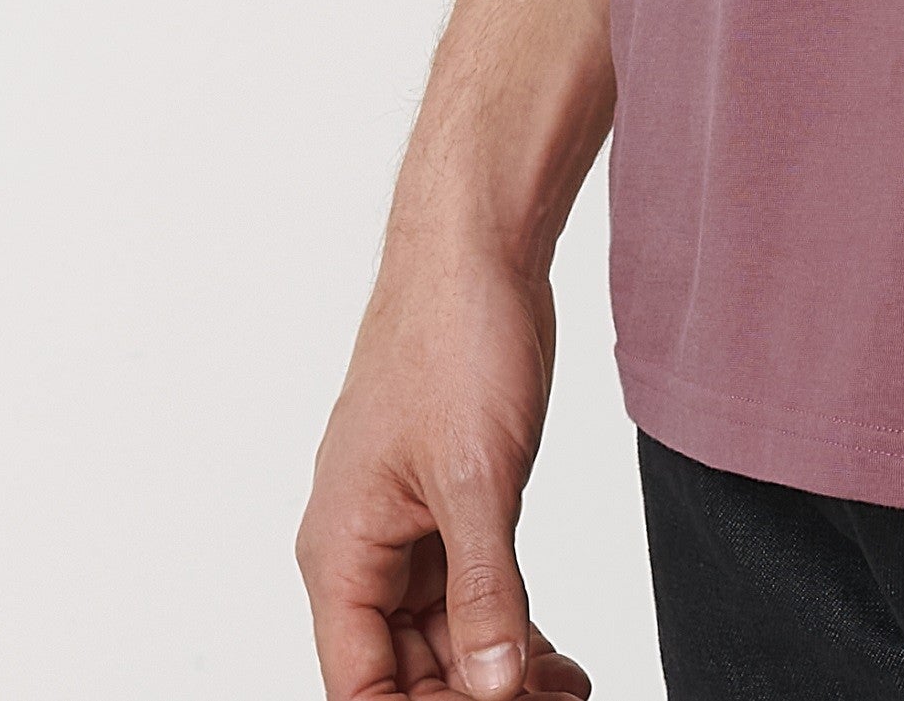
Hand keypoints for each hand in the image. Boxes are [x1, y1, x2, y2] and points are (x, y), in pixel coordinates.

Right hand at [295, 233, 590, 699]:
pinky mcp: (447, 501)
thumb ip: (484, 592)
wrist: (477, 246)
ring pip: (439, 637)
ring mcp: (405, 525)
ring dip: (497, 671)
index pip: (361, 685)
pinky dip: (506, 626)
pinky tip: (553, 658)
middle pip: (401, 670)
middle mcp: (362, 549)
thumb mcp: (476, 480)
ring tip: (563, 692)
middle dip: (473, 696)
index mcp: (340, 552)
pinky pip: (466, 592)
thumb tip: (493, 686)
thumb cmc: (451, 338)